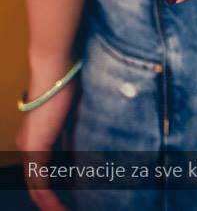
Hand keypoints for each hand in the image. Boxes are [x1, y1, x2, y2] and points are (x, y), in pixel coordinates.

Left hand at [17, 66, 78, 210]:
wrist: (57, 64)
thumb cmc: (71, 75)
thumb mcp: (79, 104)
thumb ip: (83, 120)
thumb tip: (105, 127)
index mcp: (36, 131)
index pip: (42, 166)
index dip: (55, 182)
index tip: (73, 193)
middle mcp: (28, 142)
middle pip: (37, 180)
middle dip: (52, 199)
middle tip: (69, 209)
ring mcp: (30, 146)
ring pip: (36, 187)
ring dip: (52, 204)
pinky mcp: (35, 149)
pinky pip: (39, 185)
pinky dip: (49, 201)